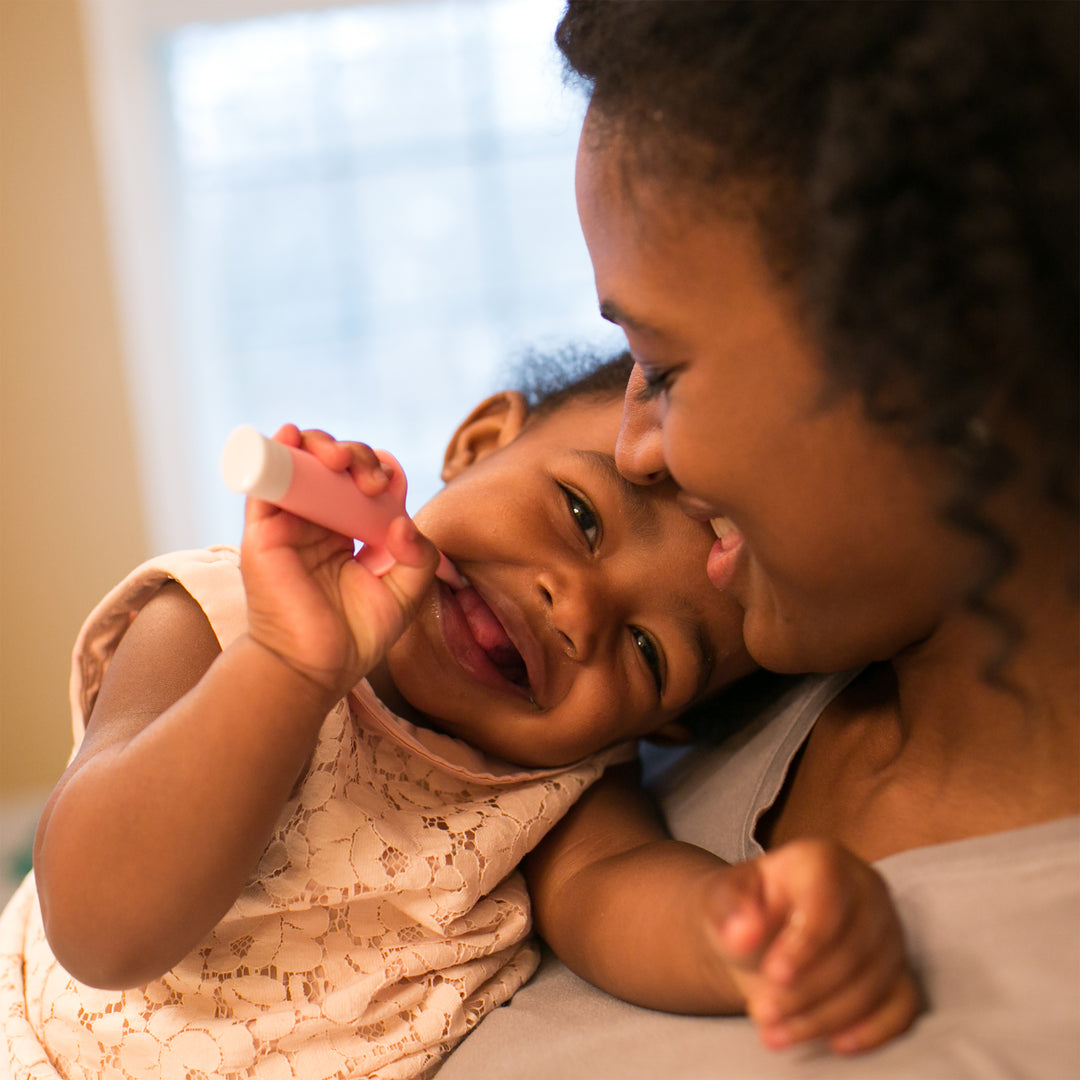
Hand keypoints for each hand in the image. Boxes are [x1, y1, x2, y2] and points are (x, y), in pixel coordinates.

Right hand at [240, 424, 437, 696]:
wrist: (313, 668)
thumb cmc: (356, 637)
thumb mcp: (406, 594)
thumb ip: (420, 556)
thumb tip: (402, 520)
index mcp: (354, 532)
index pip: (366, 482)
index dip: (381, 469)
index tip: (392, 481)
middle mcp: (322, 522)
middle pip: (336, 466)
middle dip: (358, 458)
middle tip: (372, 482)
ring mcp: (292, 522)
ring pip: (303, 463)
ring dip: (324, 446)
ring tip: (342, 462)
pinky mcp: (263, 530)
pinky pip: (266, 481)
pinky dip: (277, 451)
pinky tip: (293, 435)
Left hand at [704, 839, 921, 1053]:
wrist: (761, 937)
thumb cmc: (744, 912)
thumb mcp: (722, 902)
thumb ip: (727, 910)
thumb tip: (742, 934)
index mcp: (824, 859)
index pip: (827, 902)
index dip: (804, 945)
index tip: (773, 976)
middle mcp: (867, 888)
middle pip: (853, 949)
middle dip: (807, 991)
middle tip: (762, 1013)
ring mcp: (890, 930)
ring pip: (875, 982)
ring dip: (825, 1017)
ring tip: (775, 1032)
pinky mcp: (901, 970)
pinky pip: (902, 1005)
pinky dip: (873, 1030)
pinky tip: (835, 1043)